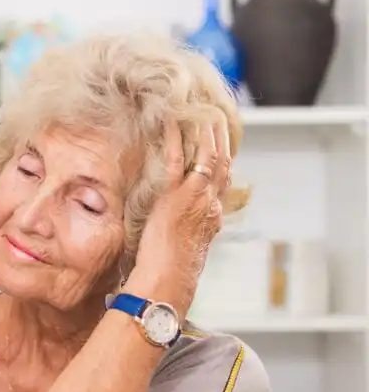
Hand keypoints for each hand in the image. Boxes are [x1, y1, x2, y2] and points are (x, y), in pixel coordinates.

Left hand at [130, 114, 232, 311]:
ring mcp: (194, 198)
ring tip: (200, 111)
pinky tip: (170, 123)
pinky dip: (174, 139)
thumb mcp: (188, 246)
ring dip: (204, 130)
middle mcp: (210, 203)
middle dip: (220, 136)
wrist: (167, 281)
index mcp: (212, 215)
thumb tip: (183, 225)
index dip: (223, 157)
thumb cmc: (170, 271)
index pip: (223, 179)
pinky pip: (176, 160)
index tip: (221, 142)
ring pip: (207, 156)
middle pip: (222, 162)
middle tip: (215, 115)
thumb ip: (189, 230)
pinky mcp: (175, 197)